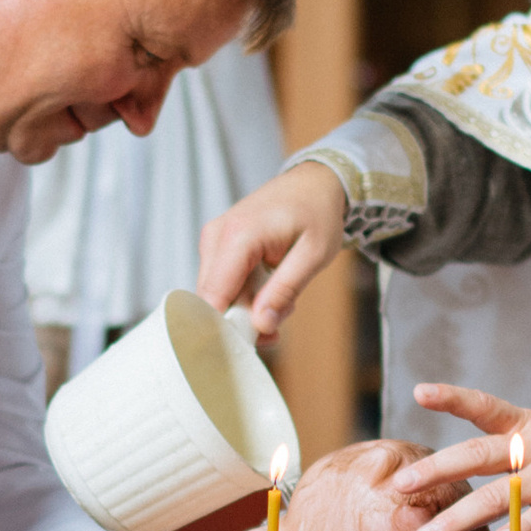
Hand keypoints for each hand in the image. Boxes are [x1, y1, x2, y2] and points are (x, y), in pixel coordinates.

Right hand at [197, 162, 347, 346]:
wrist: (315, 182)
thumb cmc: (317, 212)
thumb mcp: (313, 255)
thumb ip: (285, 290)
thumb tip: (260, 324)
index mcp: (238, 236)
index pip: (213, 296)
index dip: (223, 328)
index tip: (246, 348)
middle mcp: (217, 236)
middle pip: (212, 300)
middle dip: (242, 322)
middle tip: (277, 327)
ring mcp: (214, 240)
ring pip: (217, 295)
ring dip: (247, 309)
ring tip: (281, 300)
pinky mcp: (218, 246)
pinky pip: (223, 284)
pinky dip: (245, 296)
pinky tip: (270, 288)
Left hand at [394, 385, 530, 530]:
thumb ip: (505, 456)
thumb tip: (454, 476)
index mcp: (527, 427)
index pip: (484, 406)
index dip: (452, 398)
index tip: (419, 392)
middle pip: (478, 454)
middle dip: (436, 470)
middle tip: (401, 484)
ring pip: (498, 496)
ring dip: (459, 517)